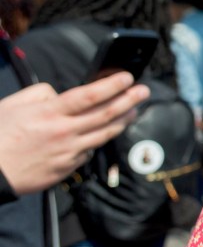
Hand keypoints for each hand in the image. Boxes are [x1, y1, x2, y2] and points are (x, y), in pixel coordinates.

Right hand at [0, 72, 148, 194]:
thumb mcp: (13, 105)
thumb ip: (40, 94)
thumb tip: (59, 94)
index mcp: (49, 113)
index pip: (90, 95)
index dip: (112, 85)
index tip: (128, 77)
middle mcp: (64, 132)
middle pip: (105, 114)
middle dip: (129, 100)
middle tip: (144, 91)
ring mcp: (68, 152)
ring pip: (104, 134)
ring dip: (123, 120)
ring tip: (134, 111)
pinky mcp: (67, 168)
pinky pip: (88, 152)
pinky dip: (98, 141)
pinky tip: (104, 134)